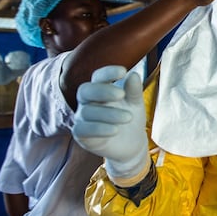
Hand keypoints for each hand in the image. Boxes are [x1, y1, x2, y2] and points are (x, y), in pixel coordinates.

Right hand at [73, 65, 148, 184]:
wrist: (131, 144)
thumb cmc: (129, 117)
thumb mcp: (135, 103)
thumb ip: (134, 90)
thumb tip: (133, 74)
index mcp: (100, 89)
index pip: (98, 77)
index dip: (107, 72)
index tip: (123, 71)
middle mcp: (87, 102)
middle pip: (85, 90)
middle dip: (103, 91)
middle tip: (121, 94)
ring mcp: (82, 118)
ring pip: (87, 111)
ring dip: (108, 113)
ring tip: (128, 117)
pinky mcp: (81, 135)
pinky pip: (83, 129)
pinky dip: (99, 129)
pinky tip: (115, 130)